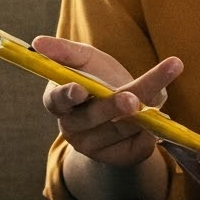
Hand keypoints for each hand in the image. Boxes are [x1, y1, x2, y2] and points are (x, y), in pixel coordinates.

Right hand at [33, 35, 181, 168]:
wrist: (125, 108)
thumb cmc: (100, 79)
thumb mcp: (86, 60)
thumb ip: (65, 51)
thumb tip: (38, 42)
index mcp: (60, 102)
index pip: (56, 101)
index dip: (66, 96)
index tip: (79, 89)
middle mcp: (73, 127)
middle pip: (92, 117)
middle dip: (112, 107)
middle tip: (132, 99)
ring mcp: (93, 147)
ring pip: (119, 129)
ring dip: (142, 113)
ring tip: (161, 94)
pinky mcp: (117, 157)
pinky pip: (136, 145)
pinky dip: (150, 130)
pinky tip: (158, 121)